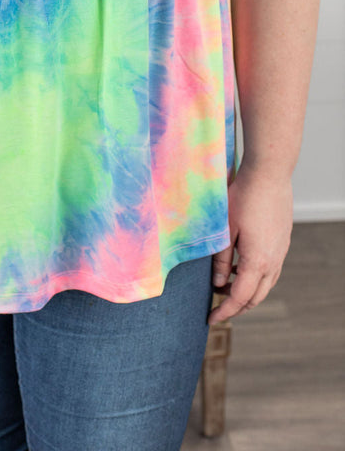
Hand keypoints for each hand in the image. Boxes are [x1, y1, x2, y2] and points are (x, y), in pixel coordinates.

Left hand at [208, 162, 292, 324]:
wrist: (269, 174)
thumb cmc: (243, 196)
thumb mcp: (225, 229)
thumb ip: (222, 259)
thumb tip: (219, 283)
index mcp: (258, 261)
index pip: (240, 298)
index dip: (225, 311)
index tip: (211, 319)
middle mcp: (273, 261)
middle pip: (256, 296)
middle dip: (237, 306)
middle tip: (218, 307)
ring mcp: (281, 251)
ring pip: (267, 284)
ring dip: (248, 292)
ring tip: (227, 289)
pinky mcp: (283, 241)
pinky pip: (272, 270)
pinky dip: (257, 278)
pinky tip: (243, 268)